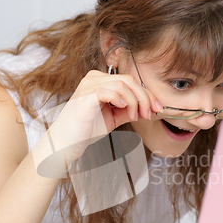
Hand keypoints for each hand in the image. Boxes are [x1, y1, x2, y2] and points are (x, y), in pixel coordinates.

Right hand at [32, 70, 162, 176]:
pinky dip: (122, 100)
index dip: (147, 94)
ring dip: (135, 102)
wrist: (65, 144)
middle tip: (149, 114)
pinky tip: (124, 111)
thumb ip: (129, 110)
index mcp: (100, 80)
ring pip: (123, 84)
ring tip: (134, 117)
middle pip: (129, 80)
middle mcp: (94, 78)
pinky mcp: (85, 97)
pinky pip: (110, 91)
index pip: (130, 81)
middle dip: (145, 97)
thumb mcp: (113, 117)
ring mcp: (88, 86)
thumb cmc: (86, 130)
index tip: (157, 108)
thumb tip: (150, 107)